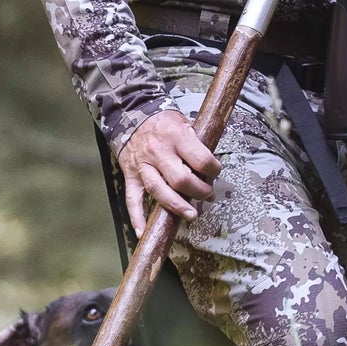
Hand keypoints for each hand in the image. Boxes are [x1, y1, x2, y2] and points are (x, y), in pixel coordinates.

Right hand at [119, 108, 219, 234]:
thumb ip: (197, 144)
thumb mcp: (185, 123)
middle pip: (180, 179)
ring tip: (191, 214)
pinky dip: (137, 217)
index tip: (216, 172)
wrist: (132, 114)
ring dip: (176, 205)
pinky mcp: (131, 175)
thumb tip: (212, 170)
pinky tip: (143, 231)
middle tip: (207, 194)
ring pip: (158, 190)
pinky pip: (132, 199)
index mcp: (176, 136)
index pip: (200, 159)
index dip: (213, 170)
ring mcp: (143, 165)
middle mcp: (158, 152)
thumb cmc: (165, 122)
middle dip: (198, 191)